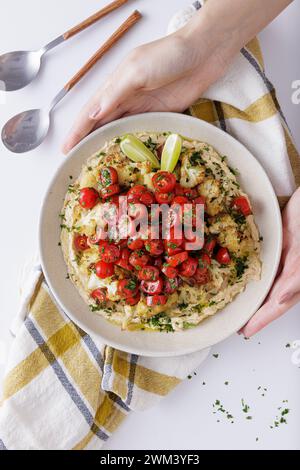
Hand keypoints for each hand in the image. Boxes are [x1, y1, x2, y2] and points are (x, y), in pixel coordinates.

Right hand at [62, 19, 231, 153]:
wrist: (204, 53)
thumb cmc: (169, 55)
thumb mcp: (137, 70)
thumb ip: (116, 93)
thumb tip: (93, 115)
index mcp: (115, 85)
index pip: (90, 112)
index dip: (77, 131)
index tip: (66, 149)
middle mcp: (126, 99)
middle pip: (102, 125)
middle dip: (89, 143)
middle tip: (80, 163)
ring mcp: (144, 109)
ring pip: (120, 132)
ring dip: (110, 147)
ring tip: (100, 166)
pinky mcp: (161, 116)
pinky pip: (142, 134)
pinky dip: (134, 147)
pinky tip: (129, 158)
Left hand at [241, 187, 299, 336]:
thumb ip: (295, 279)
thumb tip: (279, 300)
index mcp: (294, 278)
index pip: (275, 305)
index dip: (261, 320)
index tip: (245, 331)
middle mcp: (285, 272)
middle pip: (267, 298)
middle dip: (253, 312)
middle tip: (236, 323)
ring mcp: (278, 260)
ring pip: (263, 283)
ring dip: (250, 294)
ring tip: (235, 305)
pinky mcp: (271, 247)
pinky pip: (258, 264)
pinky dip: (247, 272)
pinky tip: (238, 274)